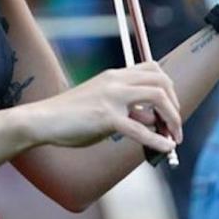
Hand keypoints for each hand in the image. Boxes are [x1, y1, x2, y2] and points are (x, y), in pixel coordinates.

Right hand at [24, 61, 181, 154]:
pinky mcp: (106, 117)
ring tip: (173, 138)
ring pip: (157, 96)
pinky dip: (157, 140)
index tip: (170, 110)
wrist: (43, 119)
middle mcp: (115, 81)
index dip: (168, 88)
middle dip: (175, 103)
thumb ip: (127, 108)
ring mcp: (111, 97)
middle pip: (161, 80)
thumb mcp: (102, 105)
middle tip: (175, 125)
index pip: (153, 69)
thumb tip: (152, 120)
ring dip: (172, 118)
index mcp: (114, 76)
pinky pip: (140, 129)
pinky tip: (165, 149)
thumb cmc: (70, 116)